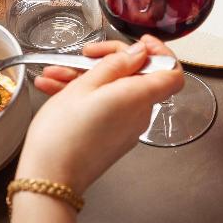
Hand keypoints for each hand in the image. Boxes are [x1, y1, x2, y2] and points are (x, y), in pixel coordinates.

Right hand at [7, 35, 182, 222]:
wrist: (49, 180)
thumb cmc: (64, 132)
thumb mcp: (85, 86)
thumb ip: (116, 65)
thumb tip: (140, 53)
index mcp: (139, 97)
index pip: (172, 72)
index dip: (160, 53)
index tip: (138, 42)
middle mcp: (139, 113)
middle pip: (138, 77)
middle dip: (108, 61)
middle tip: (83, 54)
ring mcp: (126, 128)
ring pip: (114, 91)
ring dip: (86, 77)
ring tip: (54, 73)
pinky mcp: (112, 138)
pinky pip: (105, 107)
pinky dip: (83, 95)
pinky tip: (53, 87)